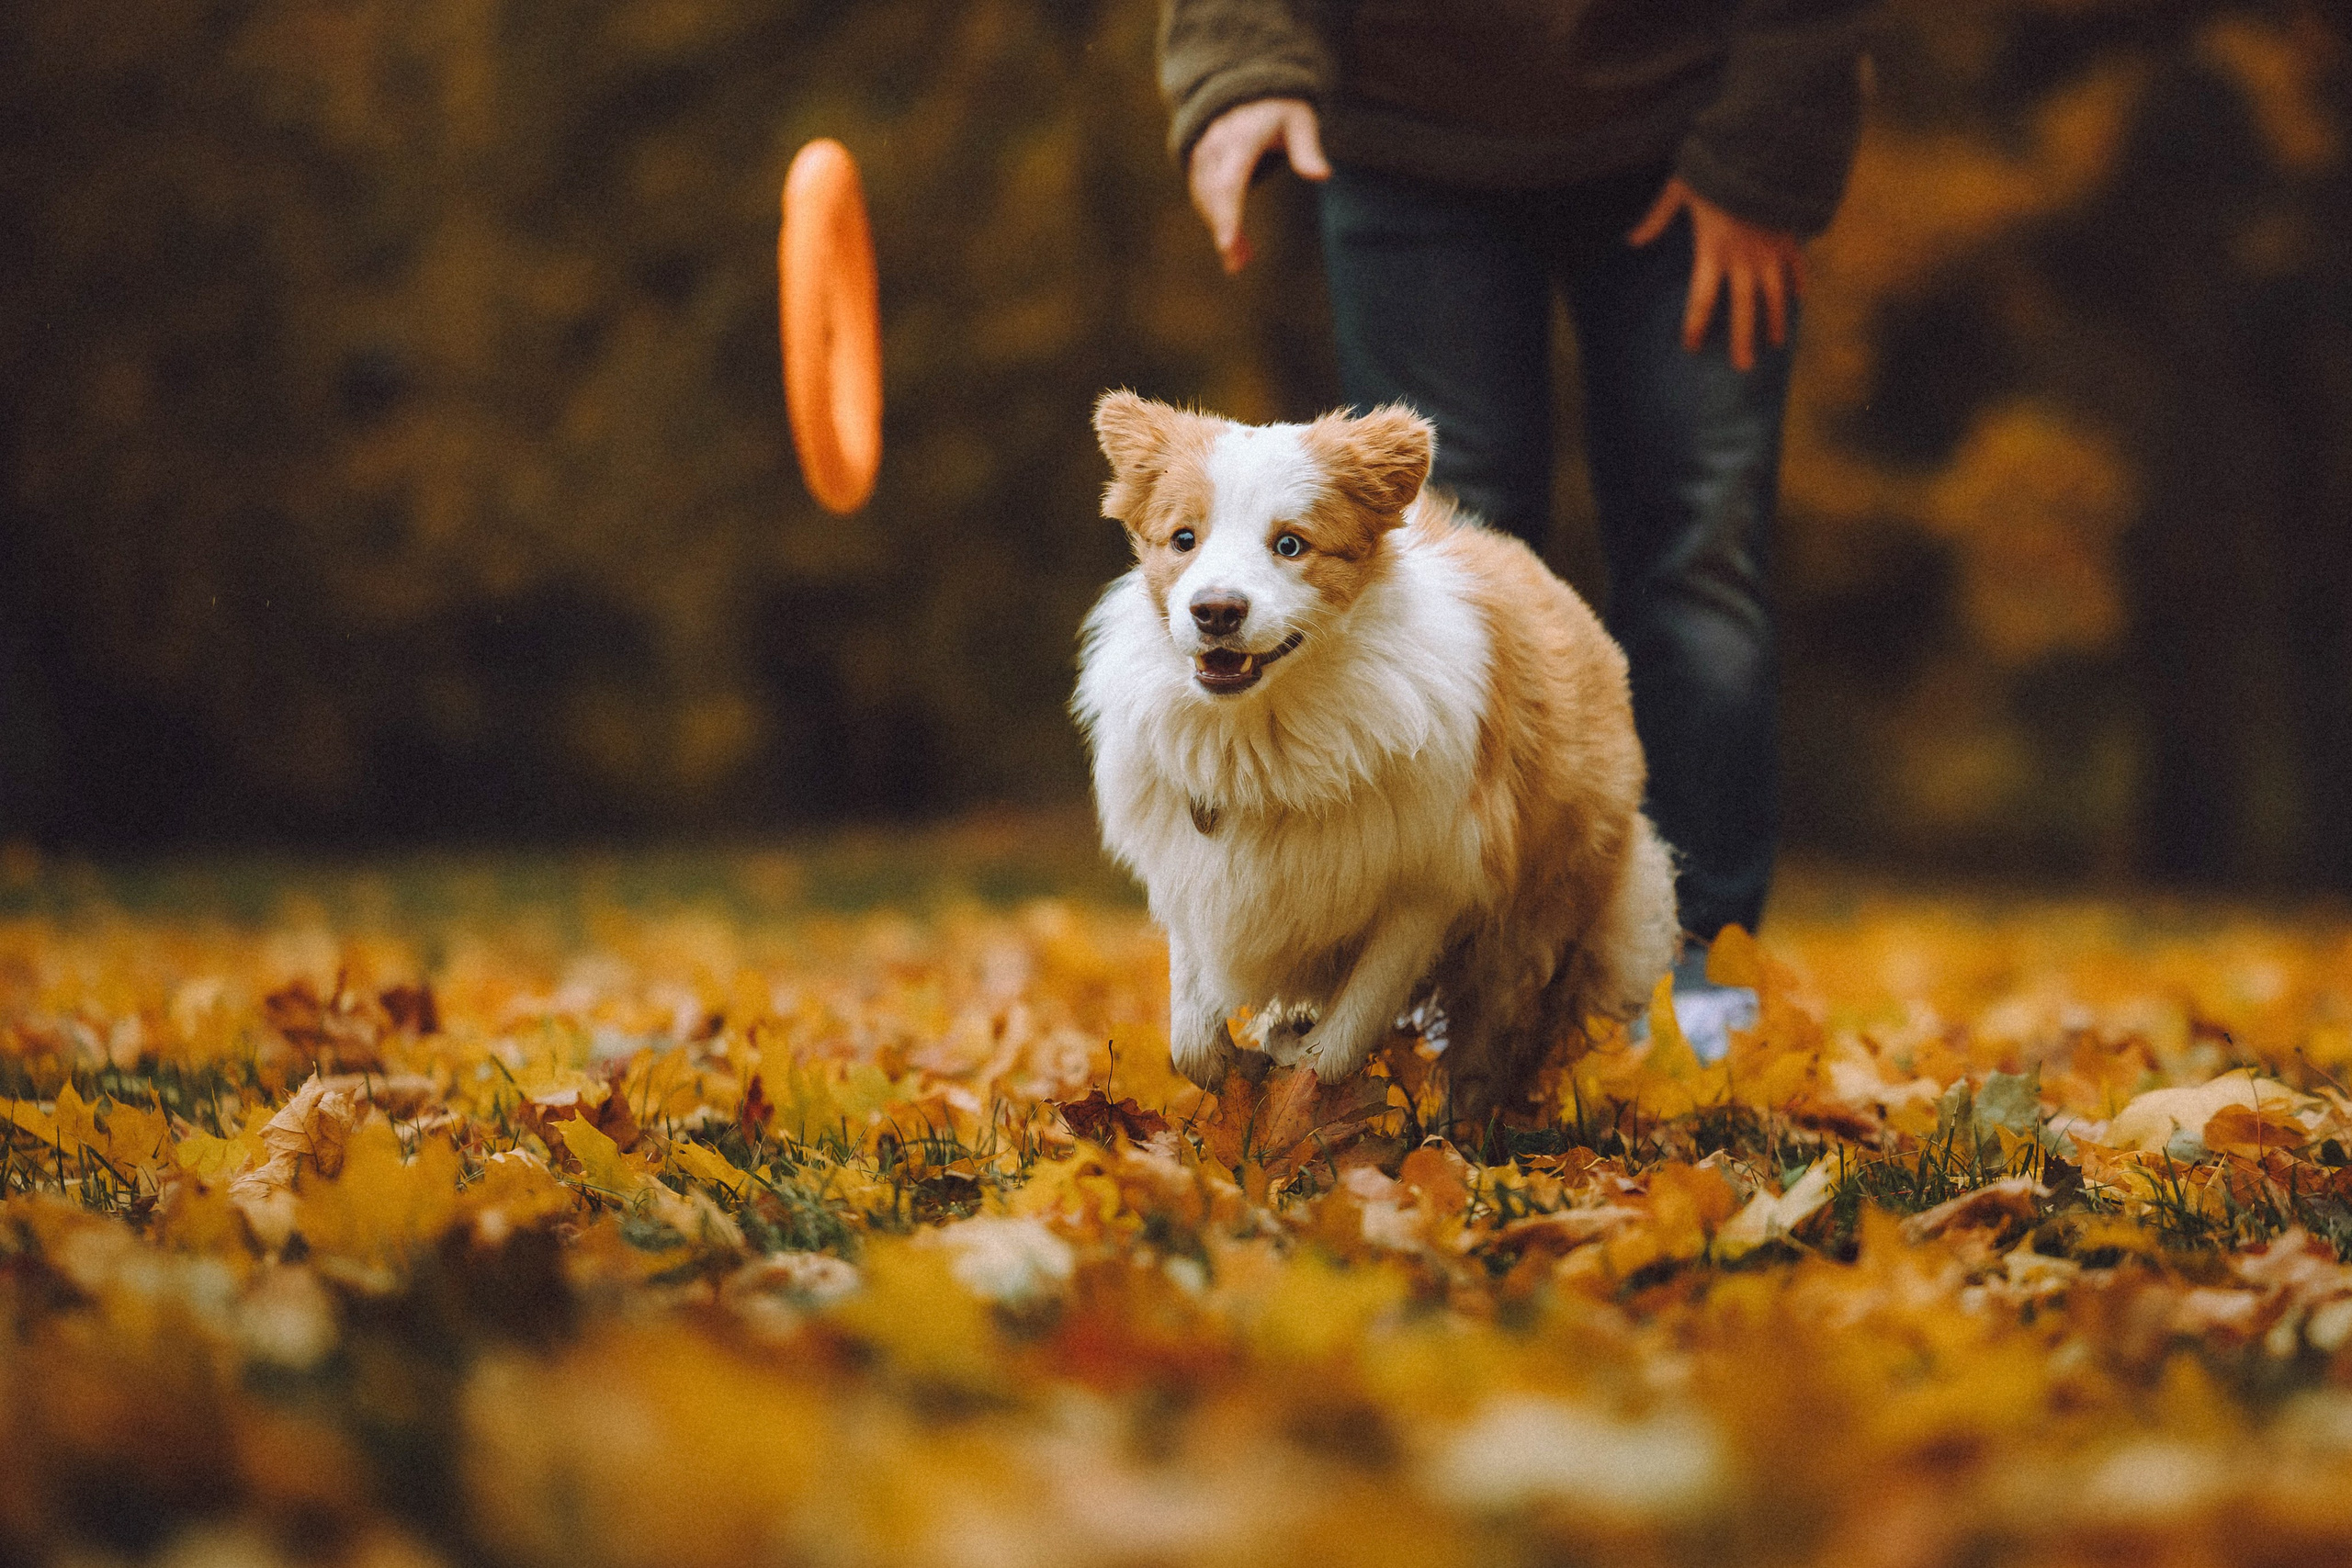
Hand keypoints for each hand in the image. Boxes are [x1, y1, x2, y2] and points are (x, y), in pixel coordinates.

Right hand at [1187, 98, 1329, 274]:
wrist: (1249, 87)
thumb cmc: (1281, 107)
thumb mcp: (1301, 120)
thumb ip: (1308, 149)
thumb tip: (1323, 175)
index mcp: (1242, 136)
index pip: (1230, 181)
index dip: (1227, 214)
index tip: (1226, 243)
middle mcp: (1217, 145)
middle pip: (1213, 196)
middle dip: (1224, 231)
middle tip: (1239, 264)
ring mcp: (1204, 153)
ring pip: (1204, 200)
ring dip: (1221, 231)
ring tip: (1241, 260)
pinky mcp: (1199, 163)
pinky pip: (1202, 197)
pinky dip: (1217, 221)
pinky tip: (1235, 244)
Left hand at [1628, 177, 1806, 372]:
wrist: (1763, 149)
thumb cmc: (1717, 168)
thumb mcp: (1680, 190)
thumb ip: (1657, 218)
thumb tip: (1632, 241)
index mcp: (1712, 252)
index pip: (1702, 300)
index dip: (1695, 326)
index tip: (1692, 347)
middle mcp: (1743, 259)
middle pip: (1743, 308)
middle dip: (1742, 339)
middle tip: (1743, 367)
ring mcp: (1770, 250)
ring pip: (1775, 294)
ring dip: (1775, 320)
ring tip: (1775, 343)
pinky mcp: (1789, 236)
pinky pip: (1797, 265)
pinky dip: (1799, 282)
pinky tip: (1801, 299)